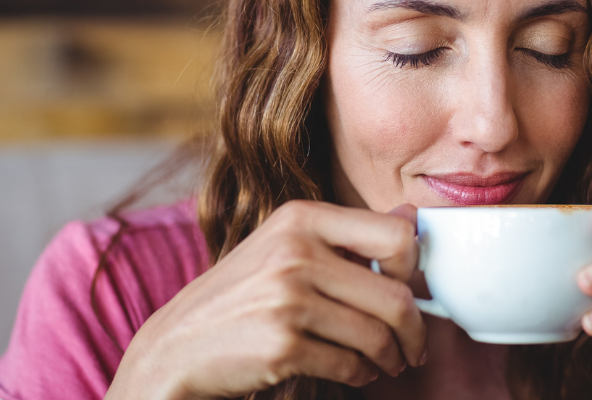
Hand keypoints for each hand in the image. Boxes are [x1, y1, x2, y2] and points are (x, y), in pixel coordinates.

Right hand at [106, 201, 426, 399]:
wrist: (175, 346)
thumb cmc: (240, 296)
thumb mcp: (286, 246)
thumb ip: (347, 235)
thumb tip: (411, 217)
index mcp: (302, 217)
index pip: (396, 235)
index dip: (415, 268)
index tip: (411, 288)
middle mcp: (296, 252)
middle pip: (395, 295)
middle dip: (415, 330)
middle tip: (415, 346)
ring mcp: (287, 298)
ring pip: (377, 335)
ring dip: (392, 357)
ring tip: (388, 362)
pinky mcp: (282, 344)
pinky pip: (350, 365)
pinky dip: (362, 374)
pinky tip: (356, 372)